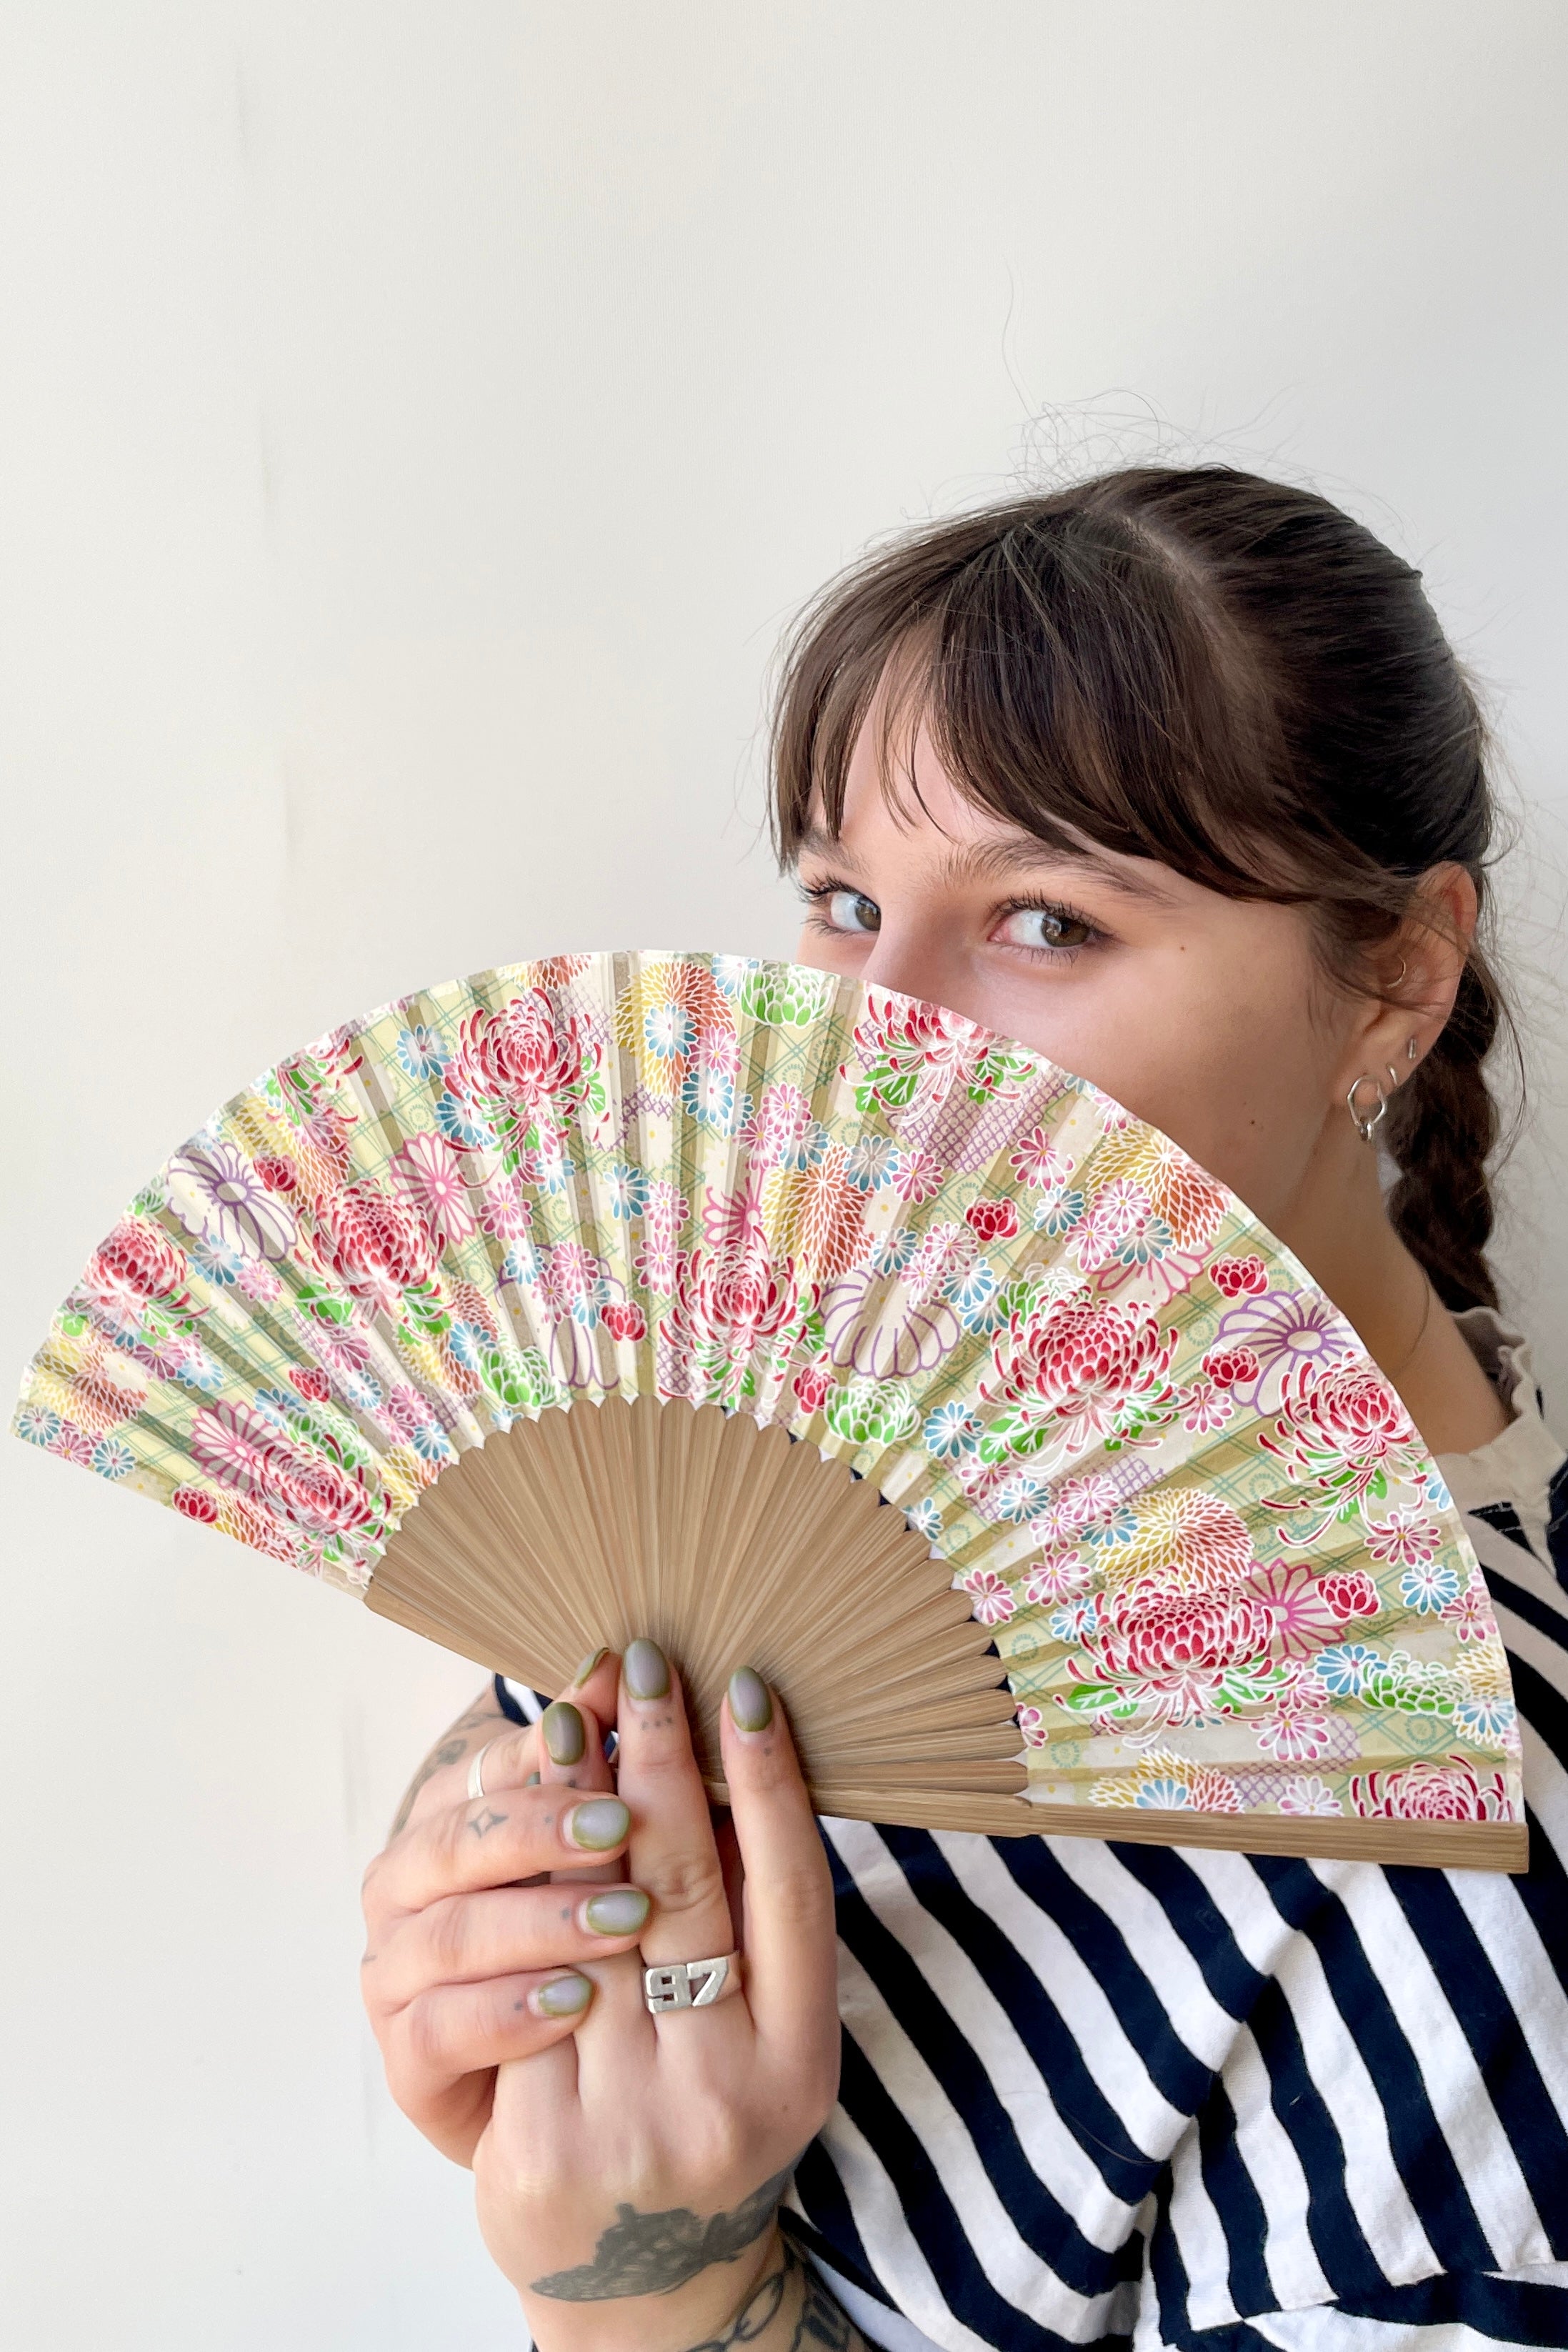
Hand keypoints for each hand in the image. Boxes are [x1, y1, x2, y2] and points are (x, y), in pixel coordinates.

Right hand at [361, 1653, 640, 2164]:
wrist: (568, 2107)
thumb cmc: (591, 1950)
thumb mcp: (610, 1857)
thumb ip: (612, 1773)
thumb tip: (620, 1664)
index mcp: (452, 1818)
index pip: (490, 1767)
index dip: (555, 1746)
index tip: (626, 1720)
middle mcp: (408, 1889)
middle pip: (457, 1842)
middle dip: (543, 1826)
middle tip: (622, 1822)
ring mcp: (397, 1975)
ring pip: (451, 1933)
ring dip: (540, 1920)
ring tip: (625, 1917)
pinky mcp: (407, 2064)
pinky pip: (439, 2031)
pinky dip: (506, 2011)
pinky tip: (573, 2001)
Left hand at [473, 1642, 841, 2351]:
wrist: (644, 2278)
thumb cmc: (706, 2113)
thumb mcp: (762, 2033)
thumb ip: (750, 1917)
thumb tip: (723, 1752)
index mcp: (801, 2058)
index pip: (792, 1892)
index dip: (770, 1784)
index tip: (746, 1689)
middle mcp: (728, 2092)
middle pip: (688, 1889)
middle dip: (662, 1761)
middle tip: (643, 1666)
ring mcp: (632, 2124)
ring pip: (593, 1928)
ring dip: (577, 1806)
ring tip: (571, 1717)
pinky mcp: (542, 2146)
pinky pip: (526, 1989)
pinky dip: (524, 1899)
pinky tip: (518, 1821)